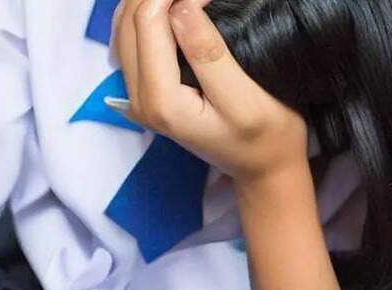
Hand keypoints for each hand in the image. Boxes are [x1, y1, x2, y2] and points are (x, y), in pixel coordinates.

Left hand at [111, 0, 307, 183]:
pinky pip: (130, 42)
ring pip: (125, 28)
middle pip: (131, 21)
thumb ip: (209, 55)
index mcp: (162, 102)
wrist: (264, 170)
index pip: (149, 22)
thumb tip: (182, 8)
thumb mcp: (246, 99)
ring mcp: (138, 98)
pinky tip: (168, 8)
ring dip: (150, 3)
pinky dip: (146, 17)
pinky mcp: (146, 93)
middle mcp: (140, 100)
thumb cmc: (267, 138)